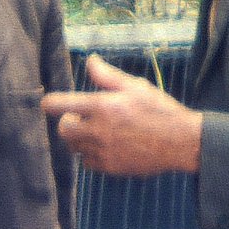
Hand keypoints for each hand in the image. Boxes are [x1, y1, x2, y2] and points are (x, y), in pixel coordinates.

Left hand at [41, 54, 201, 175]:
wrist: (181, 142)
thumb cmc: (159, 110)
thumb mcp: (135, 86)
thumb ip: (107, 76)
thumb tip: (90, 61)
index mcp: (102, 106)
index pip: (60, 105)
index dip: (49, 103)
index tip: (48, 104)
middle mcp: (98, 130)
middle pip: (63, 130)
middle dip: (68, 123)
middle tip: (81, 119)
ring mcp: (102, 151)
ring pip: (74, 148)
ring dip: (79, 139)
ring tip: (98, 132)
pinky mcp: (109, 167)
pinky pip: (87, 163)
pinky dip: (91, 155)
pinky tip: (107, 147)